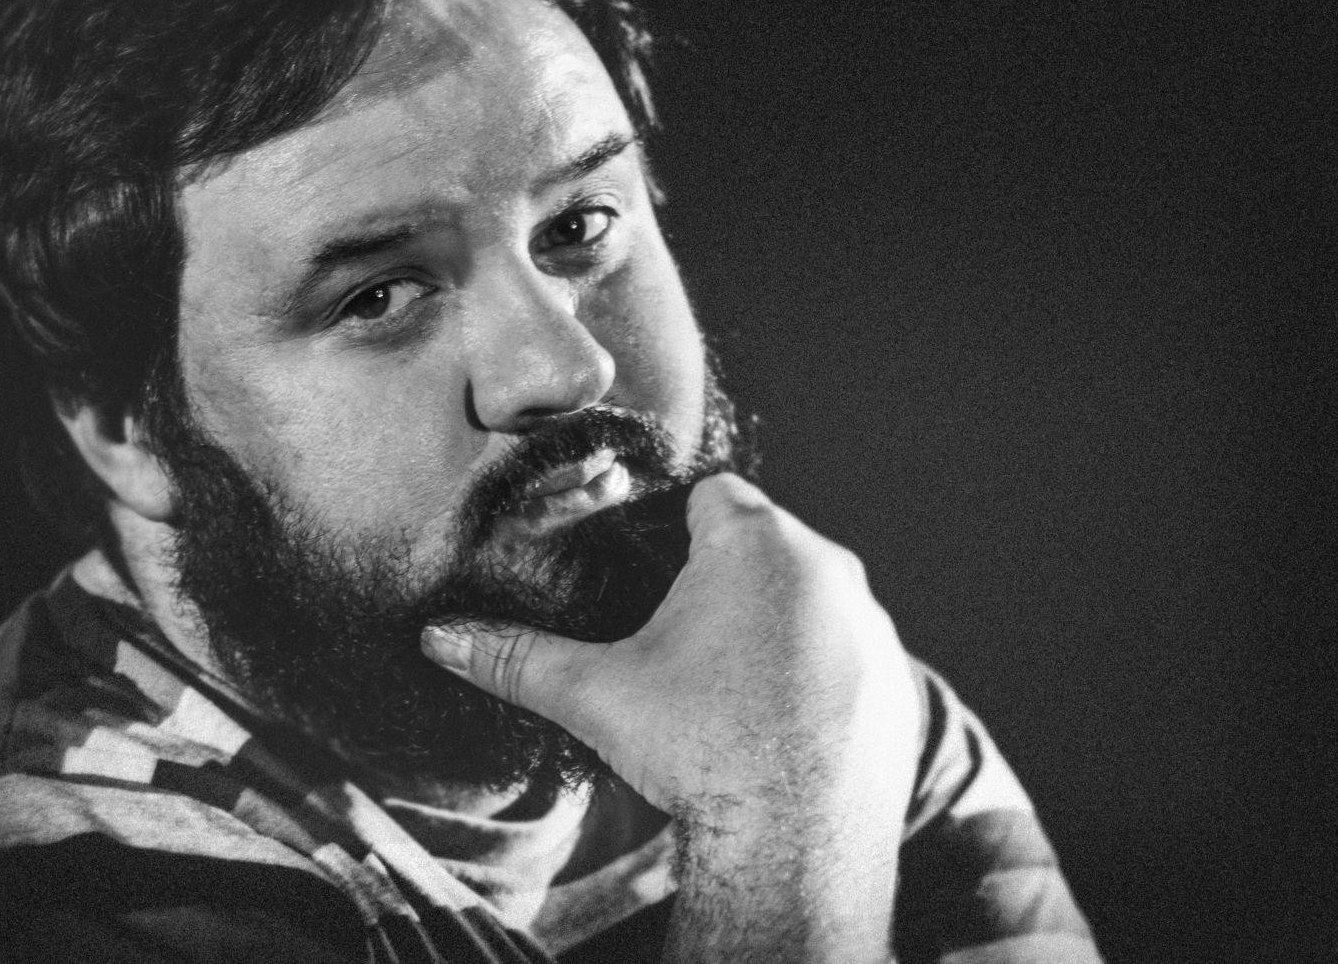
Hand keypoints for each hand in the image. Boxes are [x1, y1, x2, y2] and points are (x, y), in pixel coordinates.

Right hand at [420, 471, 919, 835]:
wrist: (797, 844)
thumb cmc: (702, 752)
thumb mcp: (598, 695)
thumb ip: (518, 656)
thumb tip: (440, 638)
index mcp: (752, 543)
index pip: (712, 494)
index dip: (676, 524)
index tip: (655, 568)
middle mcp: (826, 567)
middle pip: (764, 543)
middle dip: (724, 576)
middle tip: (682, 638)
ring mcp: (871, 623)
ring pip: (811, 596)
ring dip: (775, 621)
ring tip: (728, 685)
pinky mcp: (897, 677)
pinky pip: (850, 650)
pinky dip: (819, 669)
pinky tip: (780, 717)